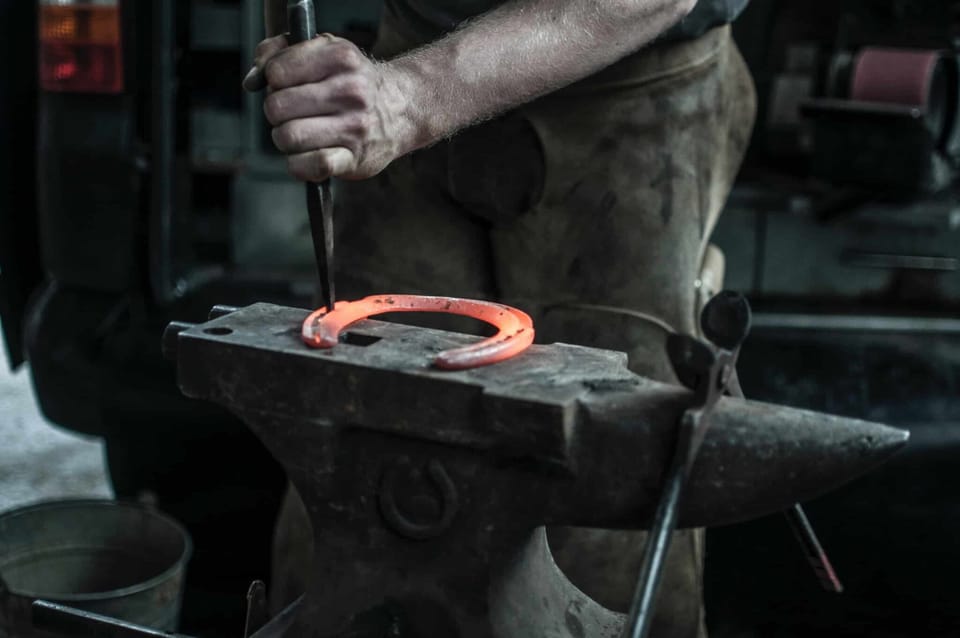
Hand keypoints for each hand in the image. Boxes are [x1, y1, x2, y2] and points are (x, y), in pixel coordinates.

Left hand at [243, 35, 409, 181]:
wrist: (400, 109)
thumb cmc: (351, 80)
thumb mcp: (323, 50)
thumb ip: (279, 53)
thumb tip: (251, 82)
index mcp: (340, 58)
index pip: (276, 72)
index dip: (273, 81)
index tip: (287, 85)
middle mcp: (351, 91)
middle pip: (277, 107)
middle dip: (277, 113)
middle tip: (292, 113)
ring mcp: (354, 127)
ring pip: (288, 137)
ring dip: (285, 139)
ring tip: (300, 134)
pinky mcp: (354, 159)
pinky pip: (311, 165)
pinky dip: (299, 165)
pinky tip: (306, 157)